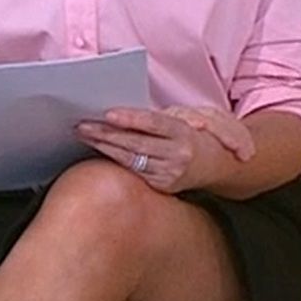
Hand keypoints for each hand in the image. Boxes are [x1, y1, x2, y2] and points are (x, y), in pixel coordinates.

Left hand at [75, 105, 255, 193]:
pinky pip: (134, 171)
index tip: (108, 114)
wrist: (217, 165)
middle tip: (83, 124)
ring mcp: (170, 174)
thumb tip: (124, 114)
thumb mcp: (184, 118)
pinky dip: (115, 159)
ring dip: (105, 147)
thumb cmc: (193, 135)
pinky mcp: (162, 186)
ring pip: (131, 160)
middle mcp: (178, 155)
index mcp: (184, 133)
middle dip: (107, 134)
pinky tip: (101, 149)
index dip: (131, 119)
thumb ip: (158, 118)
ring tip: (84, 134)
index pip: (154, 124)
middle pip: (137, 143)